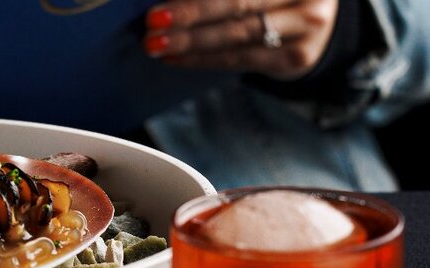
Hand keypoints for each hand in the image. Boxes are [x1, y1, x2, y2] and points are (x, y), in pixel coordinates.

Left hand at [143, 0, 338, 79]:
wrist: (317, 22)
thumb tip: (173, 0)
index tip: (160, 5)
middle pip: (239, 2)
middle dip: (190, 13)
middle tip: (153, 22)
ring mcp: (307, 23)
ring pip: (237, 33)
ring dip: (190, 41)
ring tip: (157, 44)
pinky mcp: (297, 56)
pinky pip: (240, 58)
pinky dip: (202, 59)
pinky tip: (176, 58)